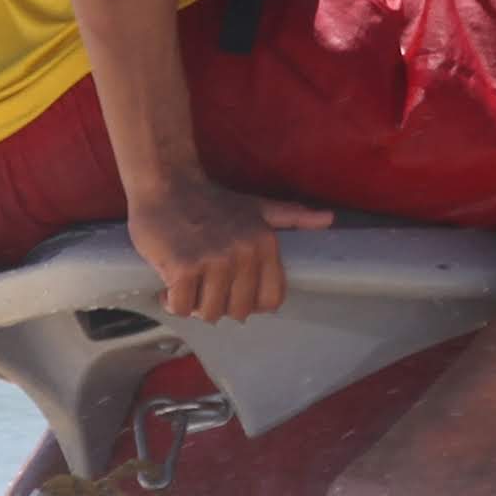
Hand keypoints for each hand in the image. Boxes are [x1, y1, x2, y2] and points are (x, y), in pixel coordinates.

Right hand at [125, 171, 335, 322]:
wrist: (166, 183)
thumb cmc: (210, 201)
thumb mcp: (256, 207)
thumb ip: (292, 217)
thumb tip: (329, 219)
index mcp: (266, 243)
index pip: (271, 300)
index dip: (250, 302)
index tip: (232, 291)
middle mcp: (244, 253)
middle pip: (238, 311)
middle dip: (219, 304)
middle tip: (204, 285)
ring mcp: (214, 261)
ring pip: (209, 312)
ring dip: (194, 305)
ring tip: (187, 283)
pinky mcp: (183, 267)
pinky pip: (181, 307)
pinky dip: (171, 302)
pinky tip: (168, 286)